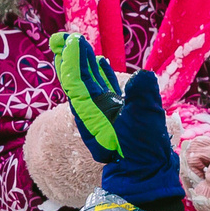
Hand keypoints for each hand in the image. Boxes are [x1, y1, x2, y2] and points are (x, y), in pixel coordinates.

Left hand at [50, 32, 180, 206]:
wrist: (147, 174)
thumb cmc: (144, 151)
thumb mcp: (146, 123)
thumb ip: (143, 98)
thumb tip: (144, 76)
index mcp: (93, 113)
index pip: (77, 81)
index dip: (73, 60)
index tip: (71, 41)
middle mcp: (94, 111)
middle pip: (78, 79)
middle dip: (70, 58)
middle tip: (62, 36)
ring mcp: (104, 113)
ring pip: (90, 82)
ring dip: (84, 63)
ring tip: (77, 43)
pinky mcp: (116, 115)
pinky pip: (105, 89)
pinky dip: (102, 75)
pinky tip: (100, 62)